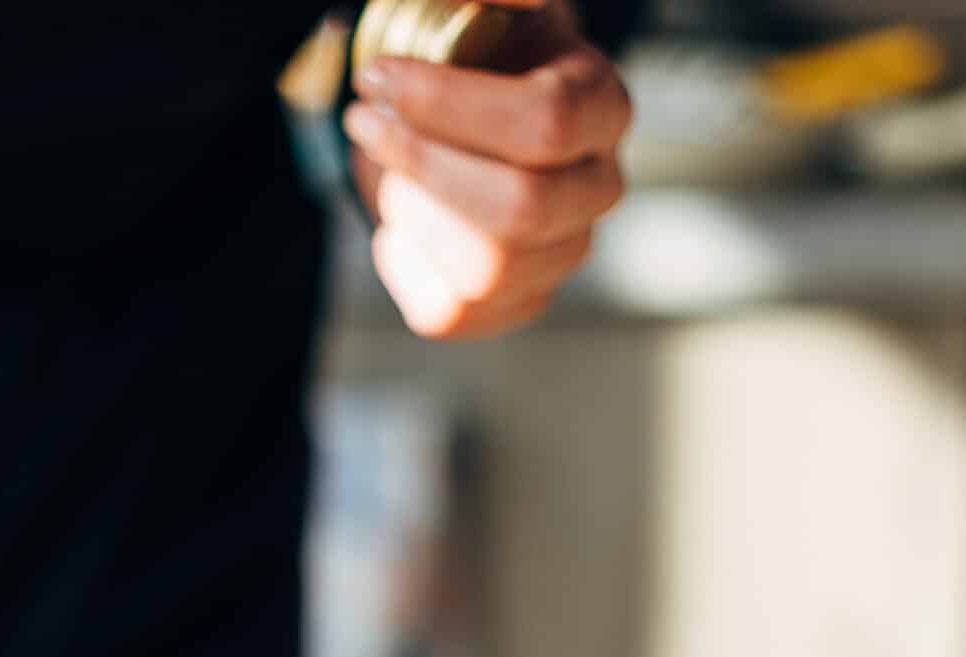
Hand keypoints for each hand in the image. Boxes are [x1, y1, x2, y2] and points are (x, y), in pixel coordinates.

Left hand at [345, 0, 630, 340]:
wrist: (464, 114)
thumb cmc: (473, 53)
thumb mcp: (479, 7)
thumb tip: (513, 2)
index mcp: (602, 106)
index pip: (546, 123)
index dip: (447, 104)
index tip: (377, 77)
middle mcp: (597, 188)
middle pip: (522, 208)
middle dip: (422, 164)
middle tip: (364, 121)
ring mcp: (562, 254)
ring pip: (487, 270)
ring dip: (411, 213)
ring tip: (386, 169)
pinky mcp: (517, 303)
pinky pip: (453, 316)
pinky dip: (406, 267)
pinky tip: (399, 222)